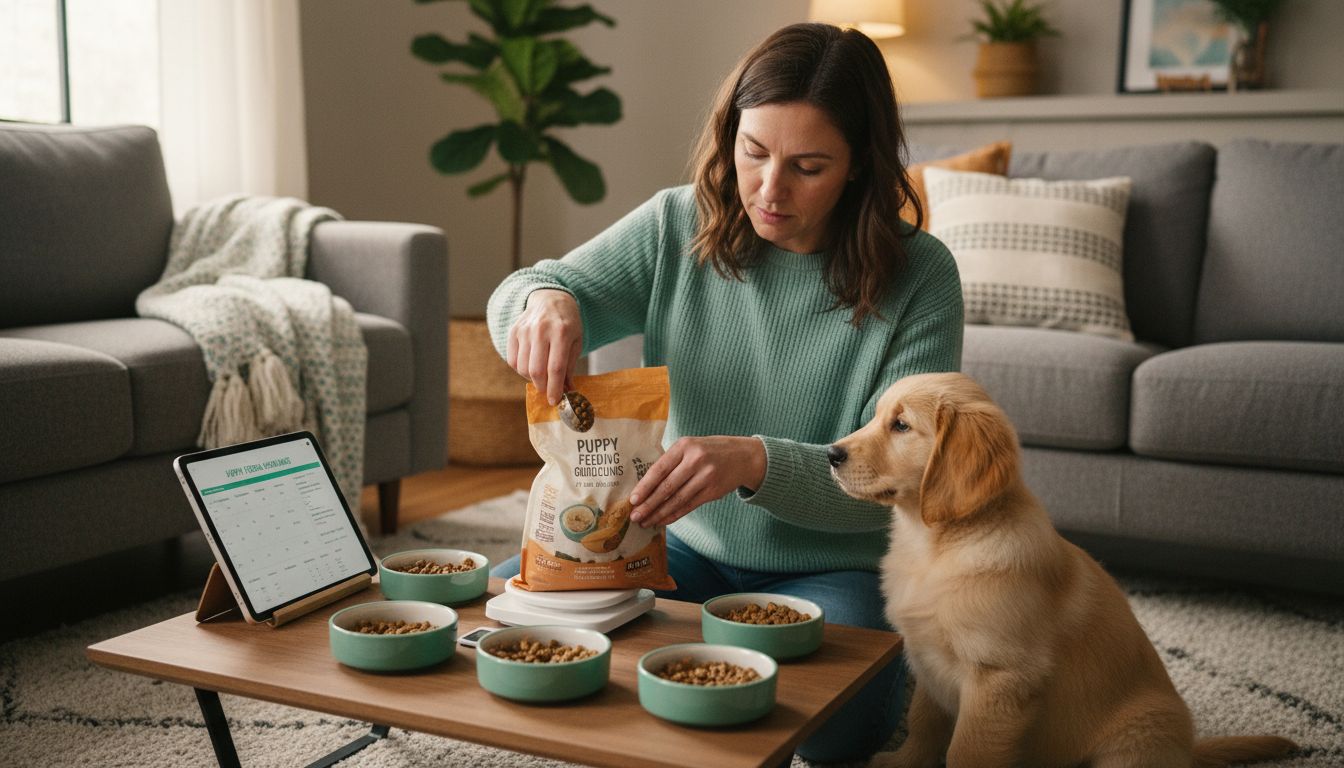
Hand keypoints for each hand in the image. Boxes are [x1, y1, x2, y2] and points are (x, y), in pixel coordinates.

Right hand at [506, 289, 581, 404]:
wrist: (550, 298)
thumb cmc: (567, 323)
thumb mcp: (576, 341)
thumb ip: (570, 366)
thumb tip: (567, 390)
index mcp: (561, 332)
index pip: (555, 368)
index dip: (554, 388)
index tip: (555, 401)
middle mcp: (541, 330)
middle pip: (536, 370)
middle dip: (542, 387)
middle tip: (548, 391)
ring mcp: (524, 330)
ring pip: (522, 368)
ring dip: (532, 379)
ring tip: (542, 376)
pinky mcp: (513, 331)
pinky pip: (512, 360)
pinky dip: (521, 370)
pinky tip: (531, 365)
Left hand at [628, 436, 766, 527]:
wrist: (743, 456)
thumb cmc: (709, 451)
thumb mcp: (690, 446)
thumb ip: (671, 461)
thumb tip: (645, 486)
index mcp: (684, 446)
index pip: (660, 469)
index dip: (645, 486)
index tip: (633, 500)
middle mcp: (695, 461)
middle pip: (667, 487)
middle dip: (649, 504)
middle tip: (635, 516)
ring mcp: (706, 477)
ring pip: (677, 500)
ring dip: (659, 513)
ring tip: (646, 522)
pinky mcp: (713, 492)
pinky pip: (689, 506)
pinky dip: (674, 515)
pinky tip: (663, 521)